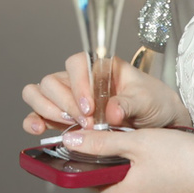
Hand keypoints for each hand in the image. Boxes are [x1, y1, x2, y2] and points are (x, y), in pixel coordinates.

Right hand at [21, 52, 188, 133]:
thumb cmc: (153, 103)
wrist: (159, 123)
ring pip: (38, 94)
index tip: (89, 108)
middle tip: (85, 123)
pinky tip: (40, 129)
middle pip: (51, 81)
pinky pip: (36, 114)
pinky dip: (34, 120)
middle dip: (64, 104)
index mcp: (99, 66)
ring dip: (47, 111)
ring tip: (69, 127)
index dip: (78, 84)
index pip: (76, 64)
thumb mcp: (146, 100)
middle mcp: (79, 80)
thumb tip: (111, 112)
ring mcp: (67, 99)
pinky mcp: (61, 118)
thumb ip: (128, 104)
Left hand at [52, 124, 193, 192]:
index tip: (92, 136)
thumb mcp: (138, 142)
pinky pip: (143, 186)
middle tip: (127, 136)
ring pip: (126, 181)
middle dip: (111, 157)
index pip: (87, 178)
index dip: (87, 155)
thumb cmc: (187, 159)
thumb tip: (69, 142)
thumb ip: (100, 143)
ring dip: (129, 162)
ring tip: (147, 144)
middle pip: (106, 179)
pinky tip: (159, 156)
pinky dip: (144, 170)